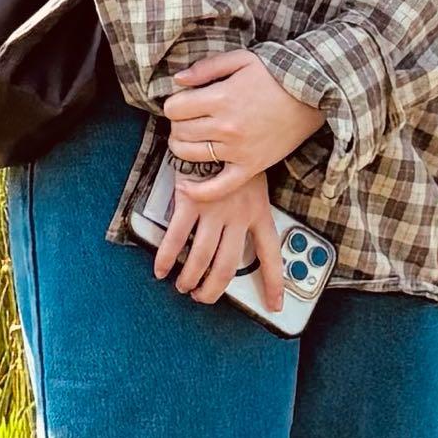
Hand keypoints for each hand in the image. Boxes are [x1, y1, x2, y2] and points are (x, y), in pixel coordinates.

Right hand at [152, 166, 284, 311]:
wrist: (214, 131)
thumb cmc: (231, 159)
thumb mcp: (252, 184)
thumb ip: (248, 210)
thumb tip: (236, 240)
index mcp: (258, 212)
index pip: (270, 254)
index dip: (274, 283)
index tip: (275, 306)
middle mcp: (238, 215)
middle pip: (228, 266)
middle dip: (214, 289)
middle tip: (204, 297)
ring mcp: (214, 209)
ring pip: (201, 258)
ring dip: (190, 278)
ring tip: (183, 286)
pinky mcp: (190, 201)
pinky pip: (176, 238)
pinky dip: (166, 258)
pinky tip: (161, 269)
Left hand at [162, 50, 325, 200]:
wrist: (313, 94)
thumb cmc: (277, 74)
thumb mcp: (242, 59)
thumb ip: (207, 67)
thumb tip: (178, 79)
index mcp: (222, 97)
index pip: (175, 108)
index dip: (173, 104)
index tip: (183, 102)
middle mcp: (227, 126)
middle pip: (179, 132)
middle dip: (177, 124)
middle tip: (188, 119)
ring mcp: (238, 150)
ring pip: (189, 155)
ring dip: (182, 147)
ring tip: (191, 139)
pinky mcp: (251, 166)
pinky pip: (218, 187)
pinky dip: (198, 191)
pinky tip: (185, 186)